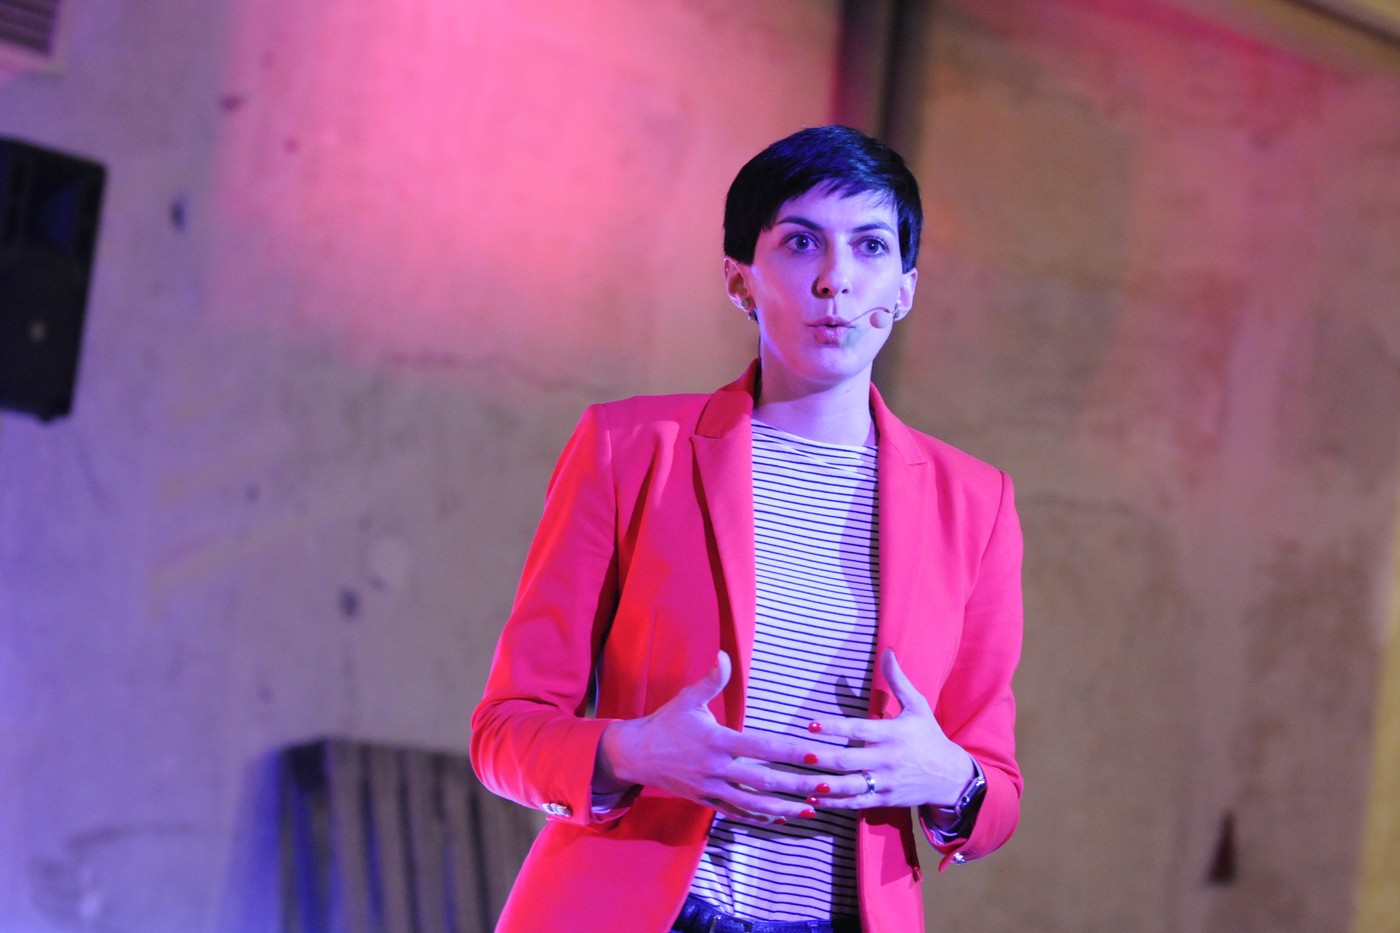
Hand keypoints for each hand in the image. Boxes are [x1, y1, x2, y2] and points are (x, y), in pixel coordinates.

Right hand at [595, 652, 834, 824]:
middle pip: (764, 781)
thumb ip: (711, 680)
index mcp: (717, 741)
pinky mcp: (706, 801)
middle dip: (797, 785)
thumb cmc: (666, 723)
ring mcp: (711, 789)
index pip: (762, 748)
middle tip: (826, 787)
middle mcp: (717, 768)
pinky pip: (736, 813)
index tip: (816, 755)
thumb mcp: (688, 699)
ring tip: (811, 809)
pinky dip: (759, 817)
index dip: (791, 752)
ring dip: (784, 808)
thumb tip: (723, 654)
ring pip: (753, 804)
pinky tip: (780, 817)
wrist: (635, 754)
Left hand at [803, 648, 974, 810]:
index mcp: (893, 734)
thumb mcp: (917, 706)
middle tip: (800, 755)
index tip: (811, 724)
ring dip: (824, 786)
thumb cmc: (928, 736)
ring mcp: (886, 782)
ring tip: (802, 782)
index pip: (859, 729)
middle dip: (823, 758)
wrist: (949, 776)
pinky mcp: (885, 800)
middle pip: (849, 761)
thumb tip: (887, 651)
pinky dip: (834, 803)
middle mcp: (888, 759)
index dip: (834, 727)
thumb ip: (898, 680)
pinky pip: (856, 803)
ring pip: (850, 786)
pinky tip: (813, 799)